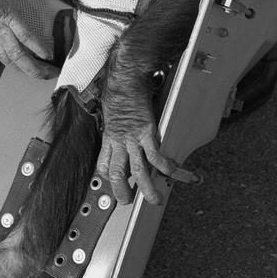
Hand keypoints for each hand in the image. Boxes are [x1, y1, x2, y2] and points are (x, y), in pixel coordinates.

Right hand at [0, 0, 57, 78]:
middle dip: (34, 67)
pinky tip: (23, 67)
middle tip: (50, 73)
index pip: (24, 35)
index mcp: (4, 13)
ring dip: (24, 69)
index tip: (49, 56)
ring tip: (40, 74)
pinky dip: (13, 64)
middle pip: (16, 54)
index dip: (37, 47)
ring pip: (7, 60)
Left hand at [96, 85, 174, 205]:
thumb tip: (119, 126)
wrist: (126, 77)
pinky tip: (173, 171)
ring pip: (138, 171)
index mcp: (109, 136)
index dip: (108, 178)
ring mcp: (133, 137)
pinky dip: (165, 165)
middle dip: (122, 192)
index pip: (103, 165)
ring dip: (147, 188)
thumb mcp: (109, 110)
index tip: (115, 182)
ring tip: (155, 199)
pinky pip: (155, 155)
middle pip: (117, 174)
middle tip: (129, 201)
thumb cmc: (118, 88)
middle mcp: (119, 140)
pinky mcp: (147, 131)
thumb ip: (114, 123)